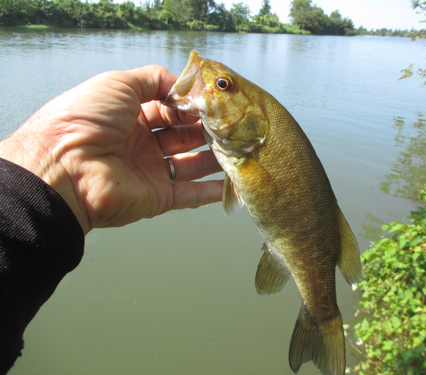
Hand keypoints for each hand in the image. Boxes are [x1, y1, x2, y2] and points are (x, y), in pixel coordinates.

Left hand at [0, 65, 222, 234]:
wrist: (64, 168)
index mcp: (131, 116)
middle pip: (184, 136)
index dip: (192, 105)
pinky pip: (191, 195)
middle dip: (208, 129)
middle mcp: (142, 144)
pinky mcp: (158, 198)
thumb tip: (185, 86)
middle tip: (234, 125)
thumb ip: (154, 79)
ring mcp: (151, 172)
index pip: (170, 109)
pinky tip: (236, 181)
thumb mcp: (118, 83)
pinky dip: (213, 191)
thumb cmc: (87, 120)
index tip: (216, 102)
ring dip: (216, 157)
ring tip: (242, 148)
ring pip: (192, 164)